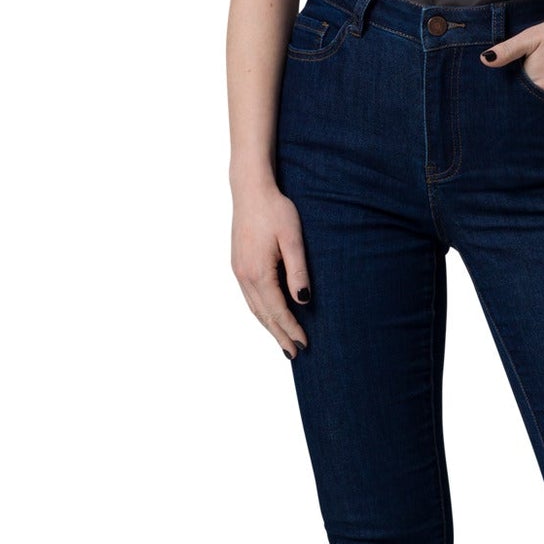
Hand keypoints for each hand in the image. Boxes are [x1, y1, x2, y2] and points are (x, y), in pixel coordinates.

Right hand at [232, 180, 311, 358]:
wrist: (251, 190)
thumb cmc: (276, 210)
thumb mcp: (293, 239)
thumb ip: (298, 271)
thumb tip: (303, 301)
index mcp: (258, 272)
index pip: (278, 310)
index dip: (292, 328)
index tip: (305, 343)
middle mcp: (245, 276)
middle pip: (263, 315)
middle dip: (279, 335)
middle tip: (294, 354)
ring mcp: (238, 271)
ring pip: (254, 308)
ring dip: (268, 327)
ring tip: (283, 342)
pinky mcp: (238, 265)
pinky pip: (250, 297)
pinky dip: (260, 312)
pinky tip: (269, 316)